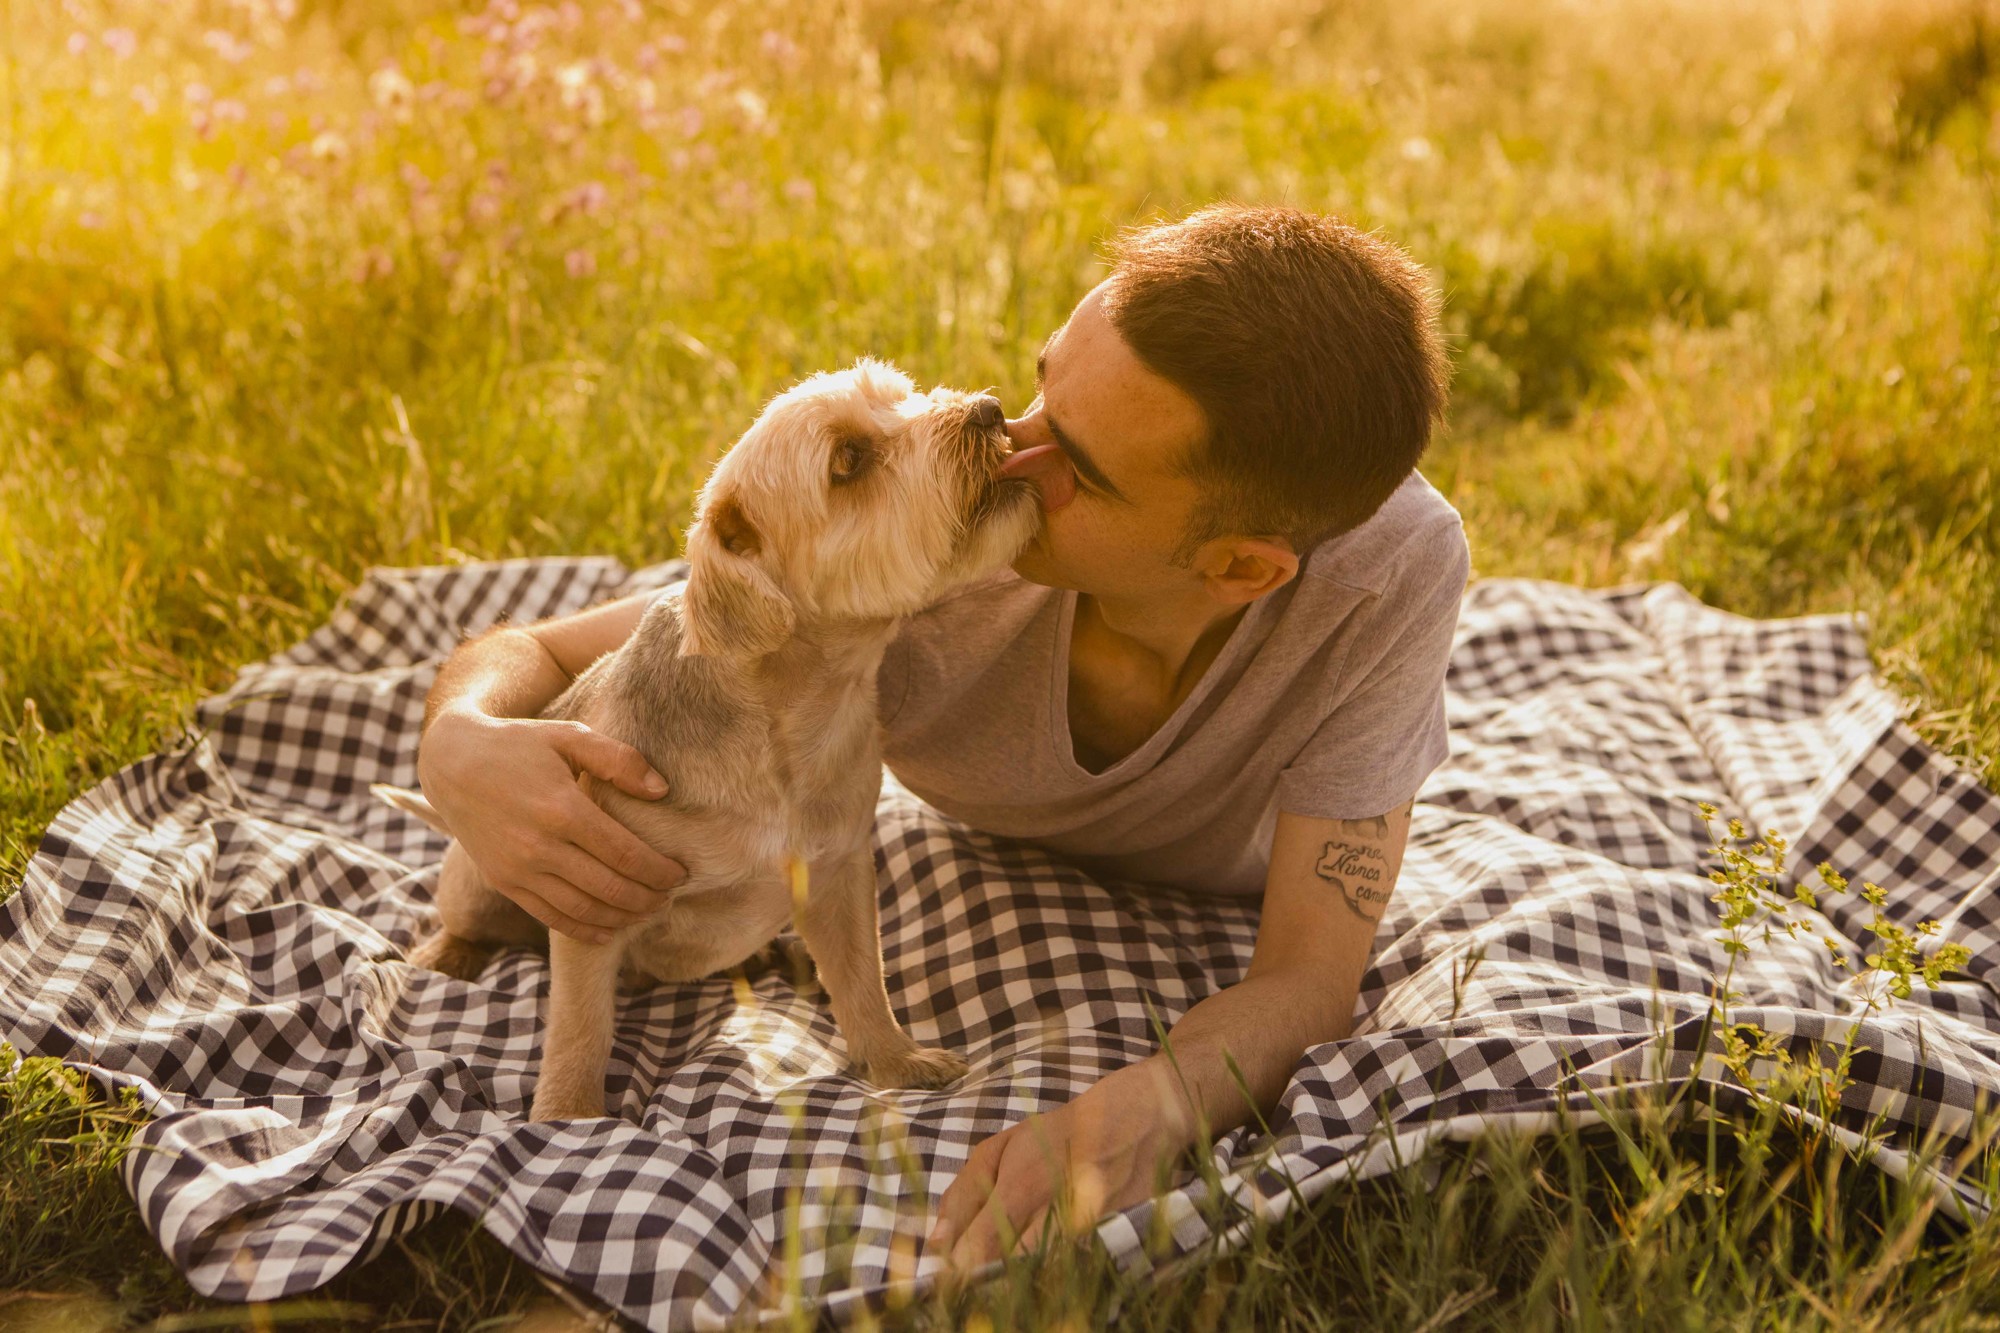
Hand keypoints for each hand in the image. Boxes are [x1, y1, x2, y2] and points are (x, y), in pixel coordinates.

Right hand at [416, 707, 685, 942]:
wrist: (453, 763)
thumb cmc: (520, 745)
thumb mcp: (569, 735)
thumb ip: (619, 759)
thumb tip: (662, 791)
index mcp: (562, 808)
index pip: (625, 854)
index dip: (659, 871)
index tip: (680, 874)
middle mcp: (538, 845)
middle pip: (609, 888)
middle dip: (648, 898)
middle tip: (670, 897)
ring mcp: (518, 869)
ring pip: (582, 909)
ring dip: (622, 918)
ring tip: (647, 911)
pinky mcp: (504, 882)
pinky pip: (550, 917)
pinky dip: (584, 930)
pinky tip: (610, 929)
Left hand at [925, 1060, 1197, 1272]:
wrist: (1141, 1119)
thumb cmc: (1059, 1134)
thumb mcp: (1002, 1148)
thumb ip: (964, 1194)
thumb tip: (936, 1244)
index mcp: (1026, 1182)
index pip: (983, 1245)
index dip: (959, 1272)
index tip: (944, 1286)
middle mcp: (1061, 1208)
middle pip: (1013, 1269)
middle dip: (986, 1283)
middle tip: (966, 1294)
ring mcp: (1095, 1229)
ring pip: (1046, 1276)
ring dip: (1020, 1285)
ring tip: (1002, 1288)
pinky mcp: (1122, 1241)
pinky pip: (1080, 1273)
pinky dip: (1057, 1282)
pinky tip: (1042, 1281)